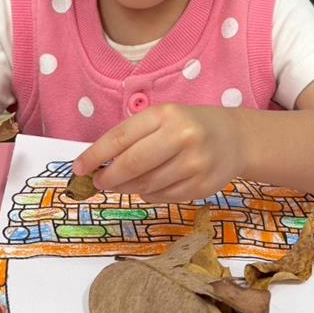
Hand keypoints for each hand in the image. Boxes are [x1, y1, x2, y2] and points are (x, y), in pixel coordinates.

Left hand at [72, 104, 245, 202]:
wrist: (235, 139)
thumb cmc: (189, 126)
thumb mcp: (163, 119)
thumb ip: (133, 137)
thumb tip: (97, 165)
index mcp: (166, 115)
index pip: (121, 137)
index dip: (95, 155)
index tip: (79, 169)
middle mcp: (182, 137)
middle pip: (132, 164)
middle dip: (109, 177)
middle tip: (99, 183)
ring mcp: (195, 163)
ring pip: (147, 185)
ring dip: (129, 188)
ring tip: (126, 183)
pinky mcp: (203, 186)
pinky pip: (164, 197)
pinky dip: (150, 195)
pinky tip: (151, 186)